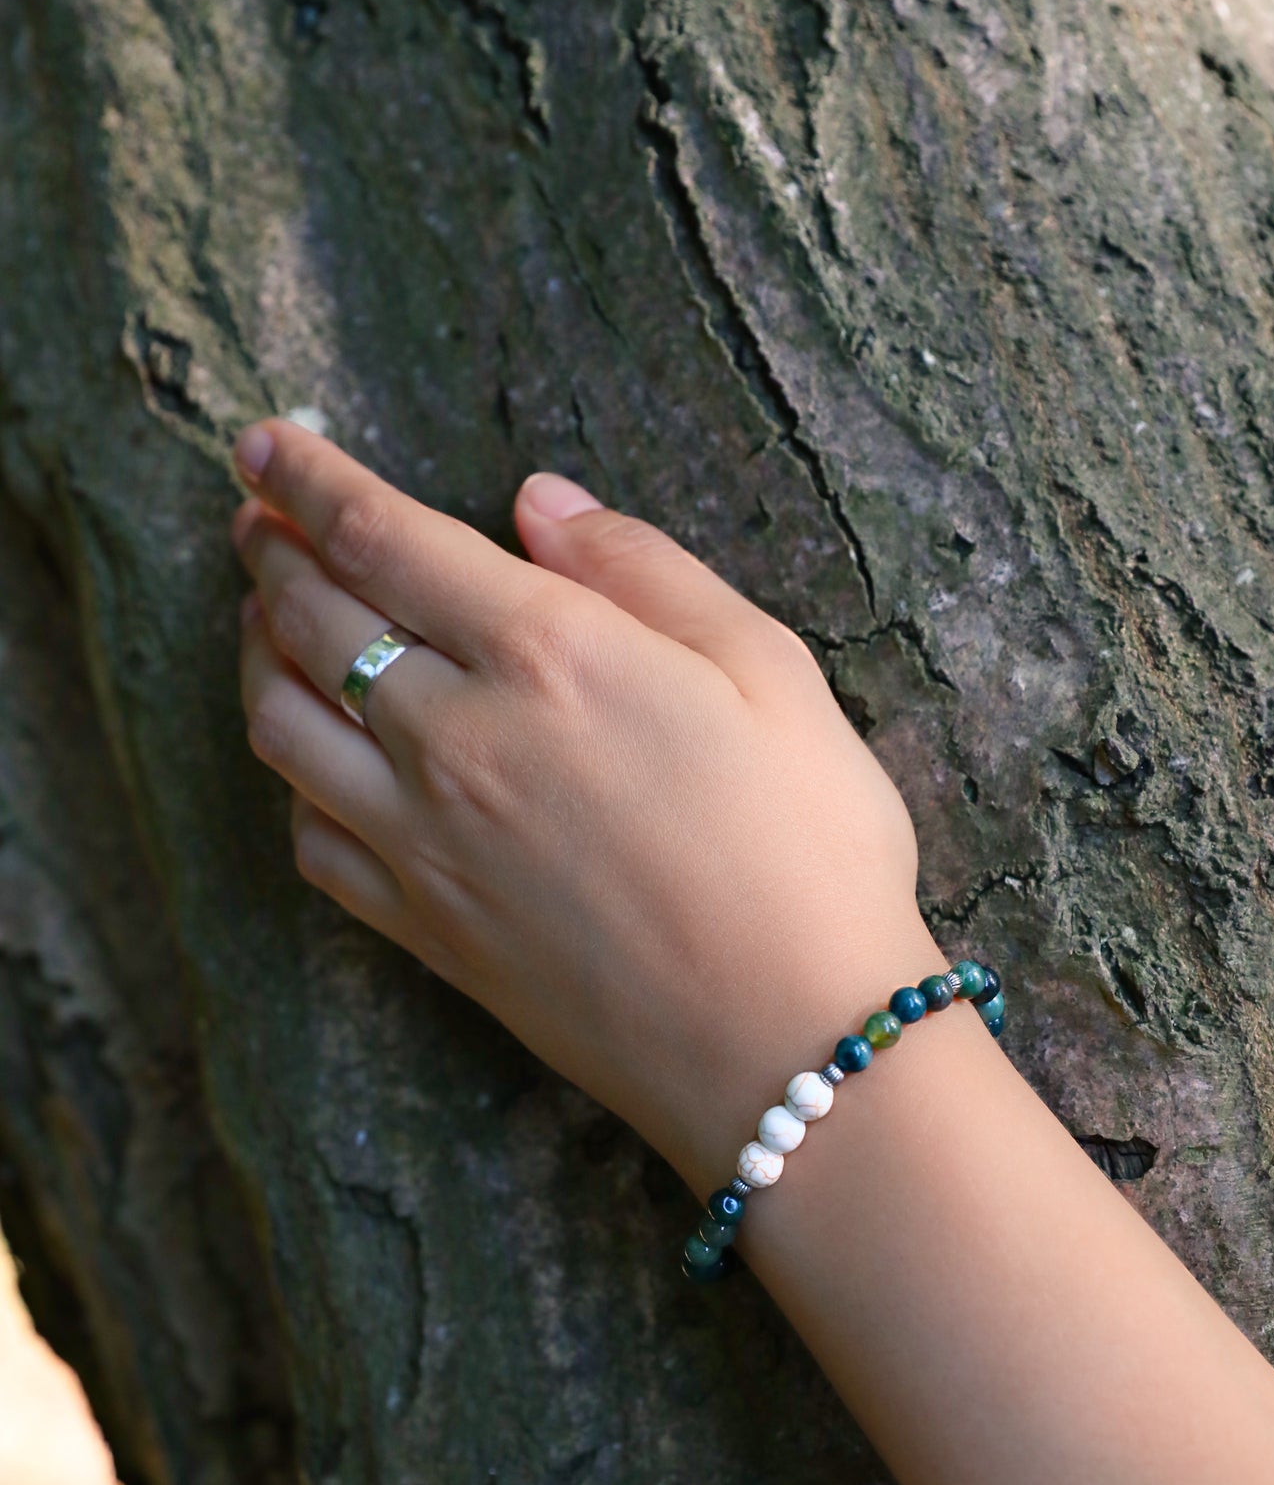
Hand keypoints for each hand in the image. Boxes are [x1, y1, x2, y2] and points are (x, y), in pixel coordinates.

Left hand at [230, 421, 943, 1197]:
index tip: (266, 441)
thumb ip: (643, 571)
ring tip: (265, 618)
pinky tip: (313, 761)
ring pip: (283, 726)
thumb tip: (538, 504)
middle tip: (256, 515)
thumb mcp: (769, 671)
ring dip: (256, 654)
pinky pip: (310, 840)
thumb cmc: (806, 851)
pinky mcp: (425, 930)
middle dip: (270, 550)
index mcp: (546, 654)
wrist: (787, 1043)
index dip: (308, 479)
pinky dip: (292, 781)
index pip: (381, 537)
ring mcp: (425, 842)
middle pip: (311, 620)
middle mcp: (456, 739)